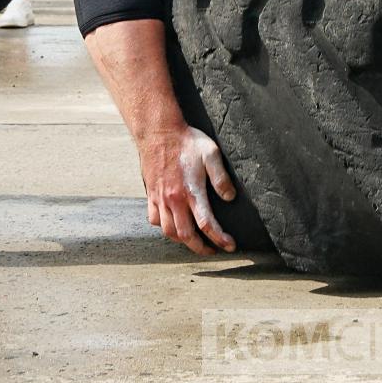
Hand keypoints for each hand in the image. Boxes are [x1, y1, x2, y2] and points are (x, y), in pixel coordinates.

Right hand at [137, 124, 235, 254]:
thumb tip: (230, 198)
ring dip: (182, 241)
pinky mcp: (151, 194)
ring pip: (168, 231)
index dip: (220, 238)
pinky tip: (173, 225)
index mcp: (190, 192)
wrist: (158, 131)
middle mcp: (173, 200)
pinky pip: (154, 220)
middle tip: (213, 250)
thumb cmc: (187, 141)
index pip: (206, 224)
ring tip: (194, 241)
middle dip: (200, 248)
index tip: (230, 246)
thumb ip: (221, 177)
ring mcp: (160, 198)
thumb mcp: (211, 153)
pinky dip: (164, 228)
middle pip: (186, 235)